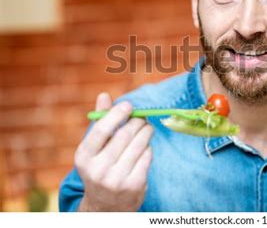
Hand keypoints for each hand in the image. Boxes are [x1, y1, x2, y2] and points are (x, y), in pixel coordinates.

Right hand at [75, 92, 153, 210]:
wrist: (106, 205)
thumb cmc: (101, 167)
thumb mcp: (94, 149)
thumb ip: (100, 122)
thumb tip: (104, 95)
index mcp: (83, 157)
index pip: (101, 130)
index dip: (117, 114)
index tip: (129, 106)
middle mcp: (97, 170)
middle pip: (124, 136)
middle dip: (137, 122)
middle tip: (142, 117)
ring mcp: (116, 180)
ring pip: (139, 145)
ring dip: (146, 132)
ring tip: (147, 128)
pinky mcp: (134, 186)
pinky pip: (147, 157)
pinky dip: (148, 149)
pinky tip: (146, 147)